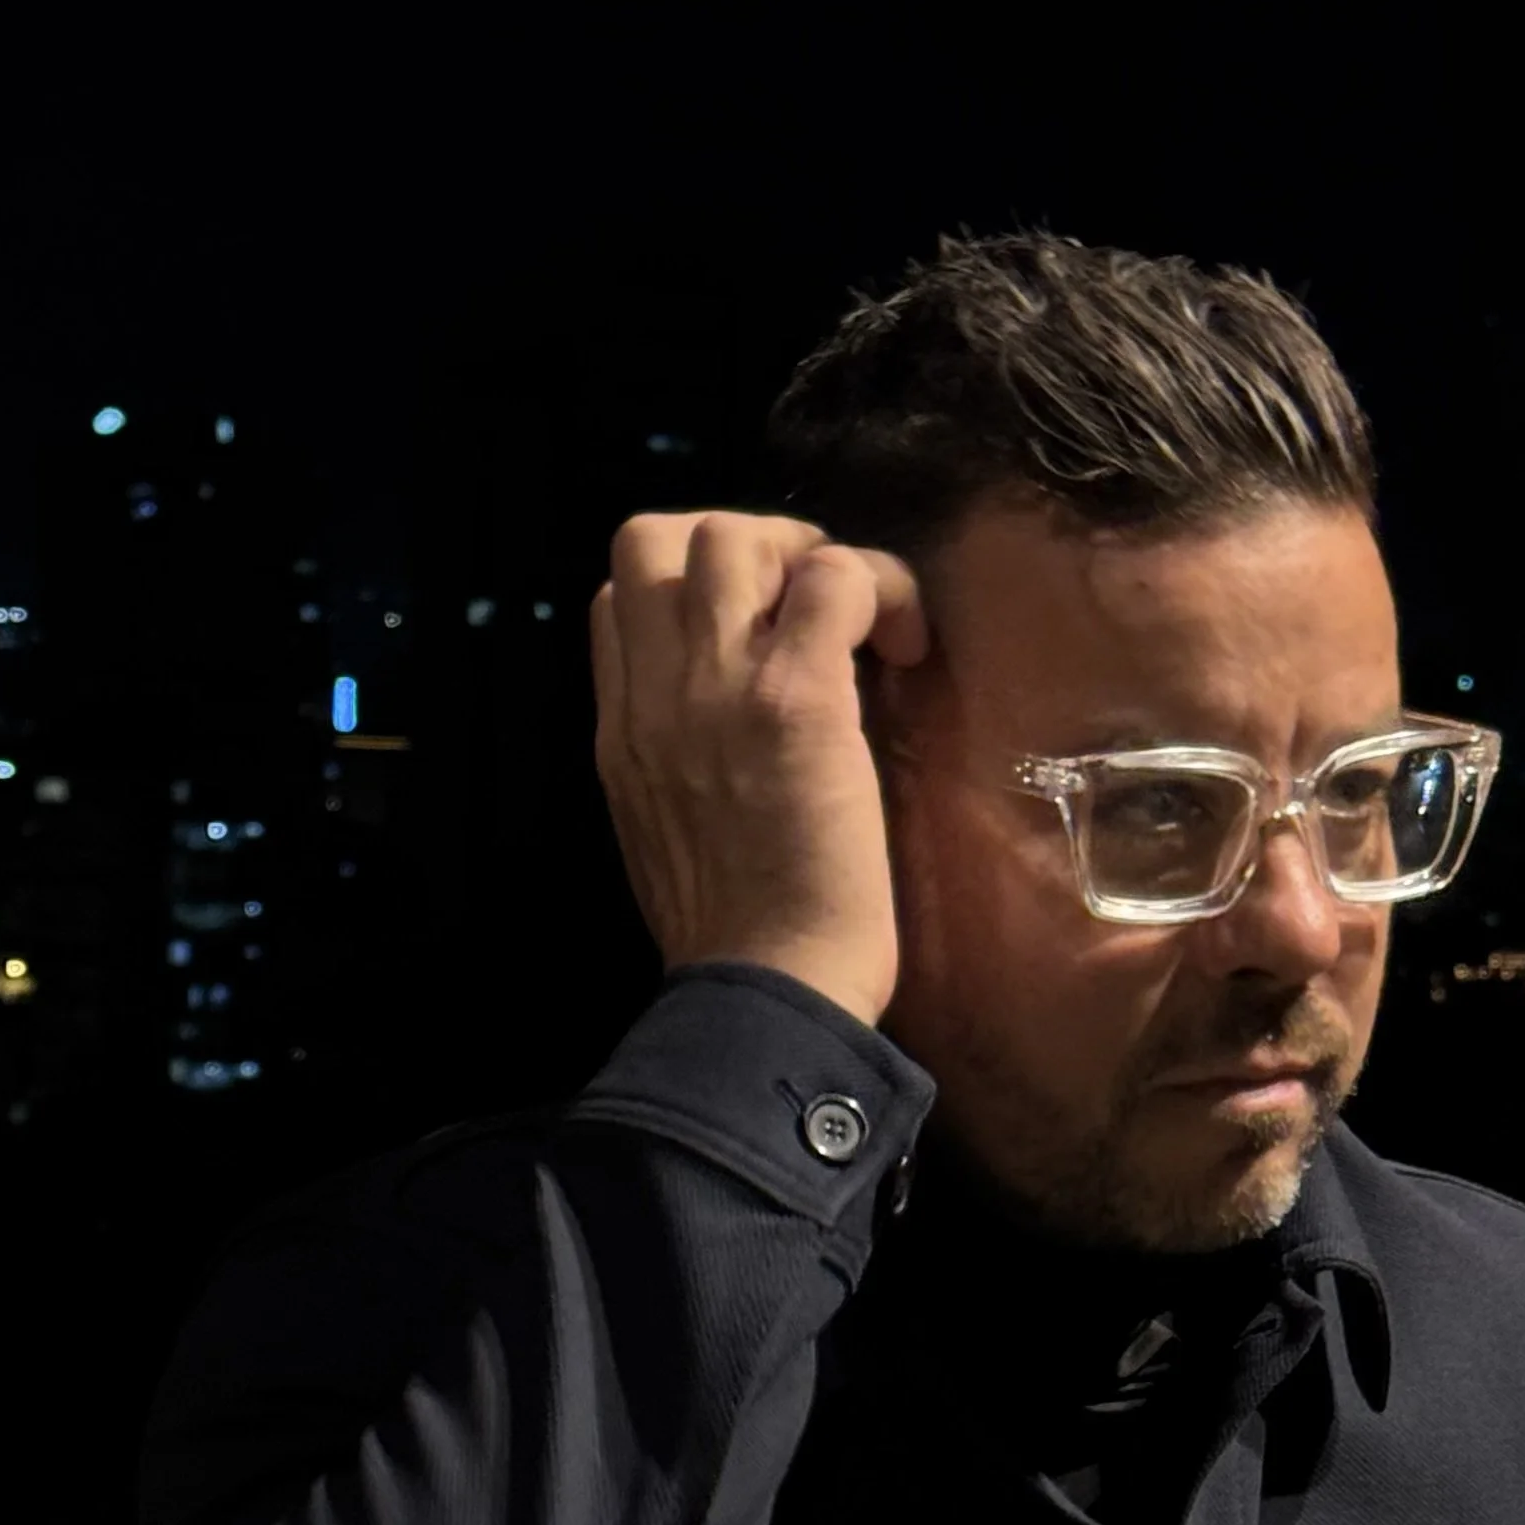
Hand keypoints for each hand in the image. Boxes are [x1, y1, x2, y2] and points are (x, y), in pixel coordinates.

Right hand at [591, 512, 928, 1027]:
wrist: (766, 989)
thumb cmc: (736, 940)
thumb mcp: (664, 833)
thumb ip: (679, 758)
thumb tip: (730, 715)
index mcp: (621, 731)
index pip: (618, 597)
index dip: (690, 589)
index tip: (758, 635)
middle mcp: (654, 695)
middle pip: (656, 536)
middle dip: (743, 545)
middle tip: (810, 604)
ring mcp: (716, 687)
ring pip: (733, 534)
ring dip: (809, 556)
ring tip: (861, 622)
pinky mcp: (796, 698)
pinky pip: (833, 579)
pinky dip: (880, 589)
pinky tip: (907, 650)